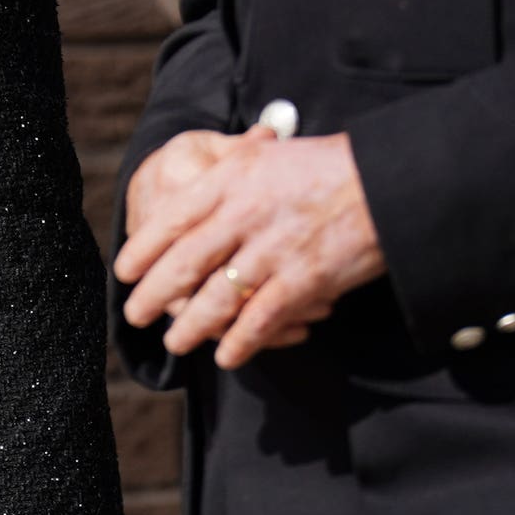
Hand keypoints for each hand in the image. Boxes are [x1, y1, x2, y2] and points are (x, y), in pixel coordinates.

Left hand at [114, 132, 384, 368]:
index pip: (172, 217)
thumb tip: (189, 193)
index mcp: (233, 178)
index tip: (123, 269)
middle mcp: (246, 213)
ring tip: (175, 342)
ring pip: (216, 299)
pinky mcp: (304, 281)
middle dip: (153, 294)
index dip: (143, 249)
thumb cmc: (328, 166)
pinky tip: (227, 356)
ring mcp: (274, 249)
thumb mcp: (268, 157)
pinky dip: (240, 343)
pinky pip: (260, 320)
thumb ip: (228, 175)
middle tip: (133, 313)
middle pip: (184, 262)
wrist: (390, 180)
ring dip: (190, 326)